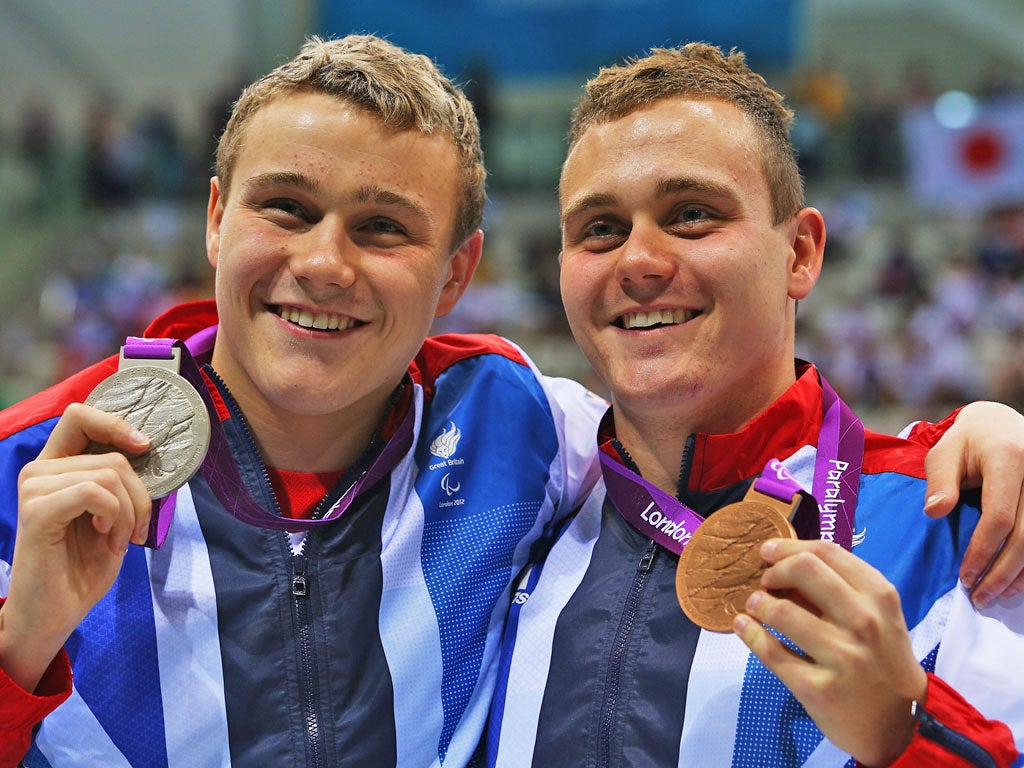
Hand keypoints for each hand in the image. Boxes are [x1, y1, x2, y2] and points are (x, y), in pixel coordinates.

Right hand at [0, 403, 151, 692]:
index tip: (144, 447)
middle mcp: (39, 471)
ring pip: (109, 474)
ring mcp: (34, 489)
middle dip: (139, 495)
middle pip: (112, 455)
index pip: (80, 416)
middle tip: (133, 530)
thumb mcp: (113, 516)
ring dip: (129, 512)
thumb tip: (147, 449)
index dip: (116, 424)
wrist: (55, 614)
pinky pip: (95, 492)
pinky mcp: (36, 511)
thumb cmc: (83, 566)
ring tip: (117, 540)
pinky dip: (115, 517)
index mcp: (57, 467)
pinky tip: (107, 540)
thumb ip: (120, 482)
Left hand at [733, 538, 926, 767]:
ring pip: (781, 611)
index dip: (788, 546)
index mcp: (878, 596)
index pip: (825, 551)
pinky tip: (742, 625)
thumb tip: (784, 562)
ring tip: (755, 605)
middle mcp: (864, 622)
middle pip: (803, 569)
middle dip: (773, 570)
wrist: (900, 724)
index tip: (768, 551)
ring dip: (758, 603)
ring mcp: (842, 657)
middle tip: (764, 581)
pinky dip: (749, 633)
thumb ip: (840, 588)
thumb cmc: (882, 659)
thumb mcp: (878, 616)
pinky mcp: (818, 689)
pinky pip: (771, 652)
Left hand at [923, 401, 1023, 606]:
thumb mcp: (943, 453)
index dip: (983, 551)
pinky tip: (1018, 581)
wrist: (1000, 425)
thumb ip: (940, 482)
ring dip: (1022, 574)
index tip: (965, 576)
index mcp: (1009, 459)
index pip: (1000, 517)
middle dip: (1003, 572)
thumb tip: (934, 513)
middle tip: (979, 597)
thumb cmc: (966, 442)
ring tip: (998, 596)